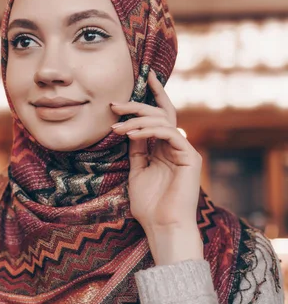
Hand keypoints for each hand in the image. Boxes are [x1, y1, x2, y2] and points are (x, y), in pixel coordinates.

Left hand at [111, 70, 203, 264]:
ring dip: (137, 120)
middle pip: (161, 113)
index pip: (160, 115)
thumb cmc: (149, 205)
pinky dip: (148, 130)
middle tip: (114, 105)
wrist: (162, 226)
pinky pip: (169, 133)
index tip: (144, 77)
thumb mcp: (137, 170)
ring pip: (163, 120)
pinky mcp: (190, 157)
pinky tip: (131, 134)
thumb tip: (131, 126)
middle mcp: (177, 146)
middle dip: (137, 105)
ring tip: (116, 128)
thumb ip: (137, 148)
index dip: (155, 94)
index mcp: (165, 148)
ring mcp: (185, 150)